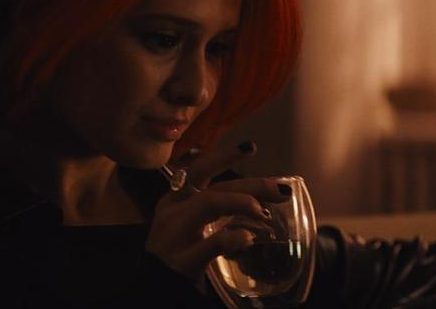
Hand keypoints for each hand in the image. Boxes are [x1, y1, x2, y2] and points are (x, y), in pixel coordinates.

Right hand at [144, 142, 290, 282]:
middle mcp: (173, 212)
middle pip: (215, 187)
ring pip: (208, 204)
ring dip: (240, 202)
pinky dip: (232, 238)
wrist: (153, 287)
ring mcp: (175, 235)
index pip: (200, 169)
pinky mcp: (181, 260)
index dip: (224, 156)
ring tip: (261, 210)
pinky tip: (248, 238)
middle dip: (251, 185)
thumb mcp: (190, 225)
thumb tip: (259, 202)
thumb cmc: (176, 254)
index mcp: (175, 200)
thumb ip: (215, 210)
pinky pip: (210, 244)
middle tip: (281, 189)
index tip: (250, 147)